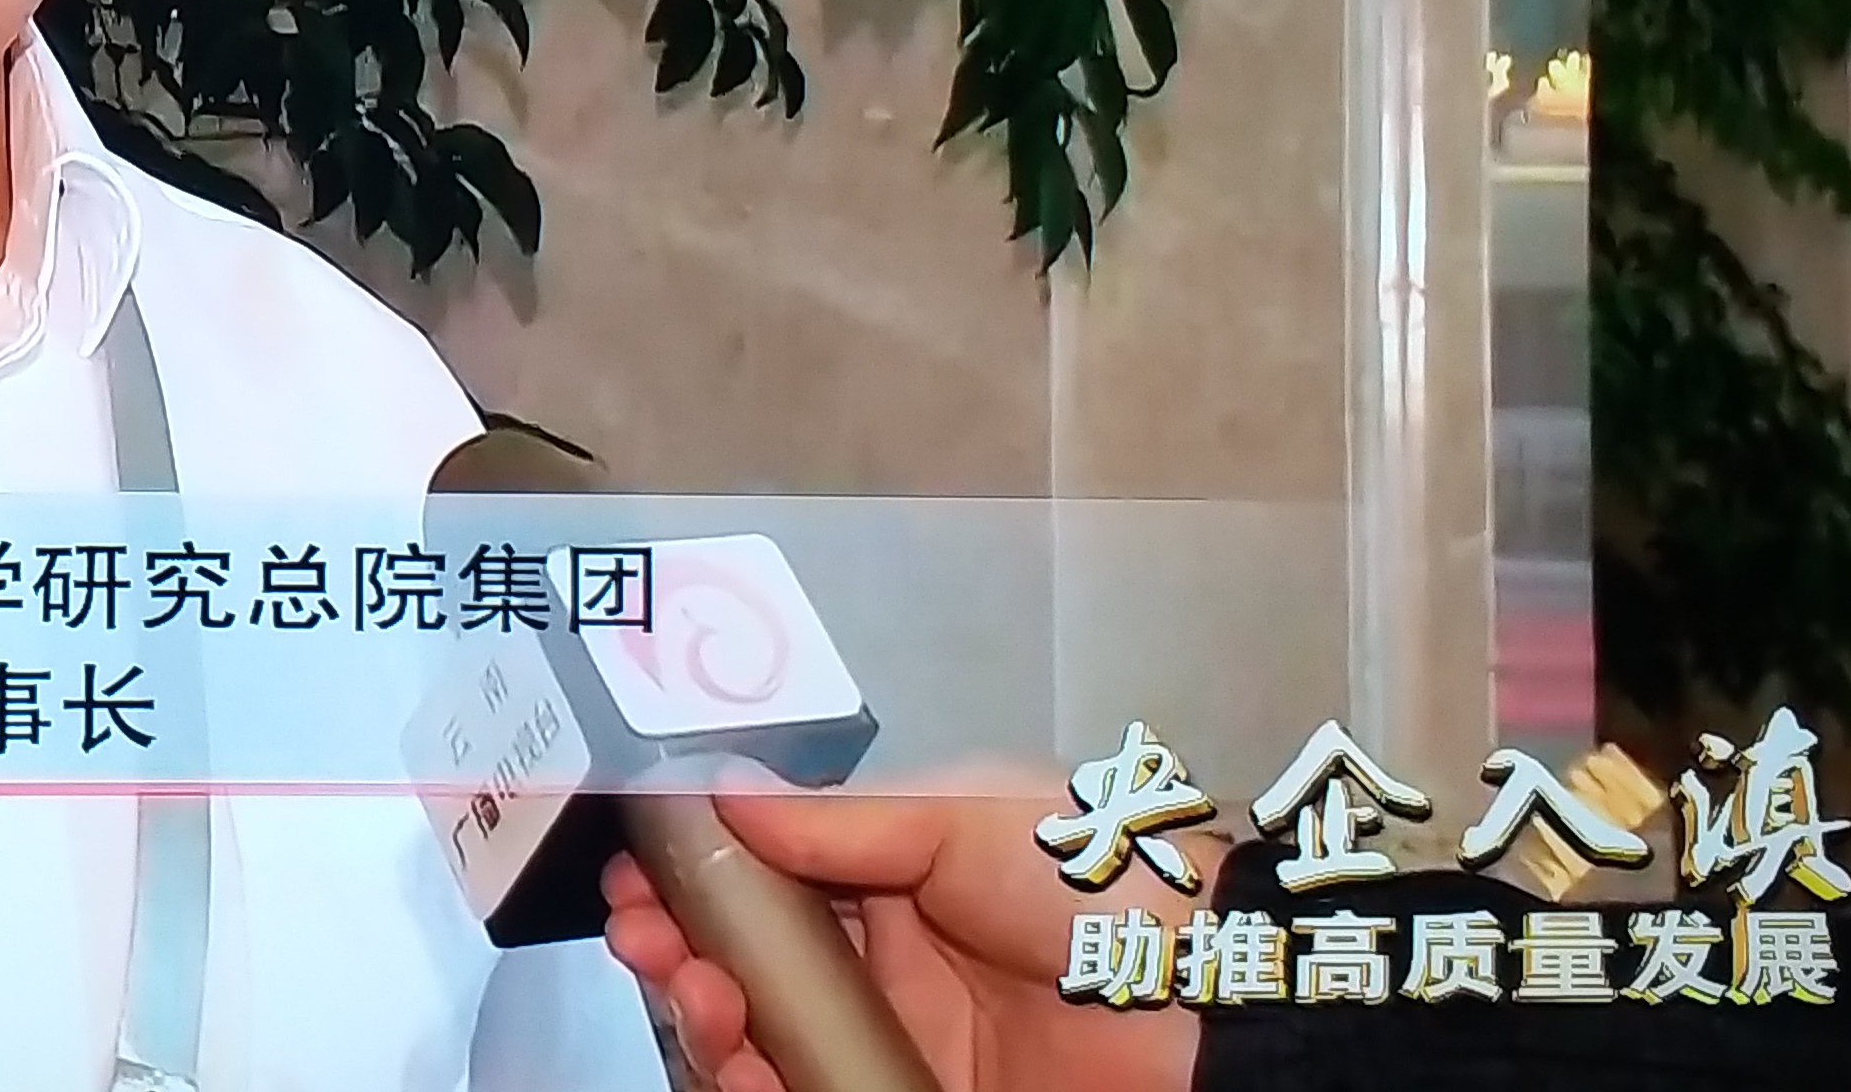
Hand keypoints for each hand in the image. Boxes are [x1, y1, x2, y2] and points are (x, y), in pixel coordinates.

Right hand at [602, 772, 1206, 1091]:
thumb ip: (841, 819)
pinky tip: (737, 1063)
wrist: (1212, 1011)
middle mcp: (888, 963)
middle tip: (644, 938)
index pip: (768, 876)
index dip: (695, 876)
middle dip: (678, 948)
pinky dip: (754, 1088)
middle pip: (747, 966)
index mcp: (900, 876)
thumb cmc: (1113, 889)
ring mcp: (898, 1045)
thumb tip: (723, 789)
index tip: (639, 875)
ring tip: (698, 997)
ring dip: (705, 1019)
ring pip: (762, 1044)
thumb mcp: (968, 819)